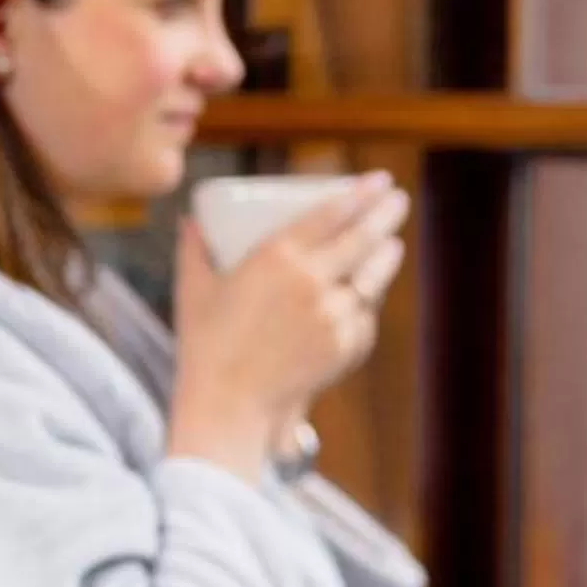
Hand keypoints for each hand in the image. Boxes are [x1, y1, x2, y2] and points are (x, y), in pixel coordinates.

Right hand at [167, 173, 408, 481]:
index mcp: (277, 257)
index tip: (377, 181)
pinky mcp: (344, 347)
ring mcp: (333, 316)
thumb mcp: (194, 289)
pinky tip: (369, 295)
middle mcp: (312, 281)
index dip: (360, 193)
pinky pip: (364, 318)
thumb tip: (190, 219)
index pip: (333, 213)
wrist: (227, 406)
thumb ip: (193, 248)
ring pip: (373, 278)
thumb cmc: (205, 346)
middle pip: (363, 238)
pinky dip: (367, 305)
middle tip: (396, 200)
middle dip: (385, 214)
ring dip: (387, 256)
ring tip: (393, 243)